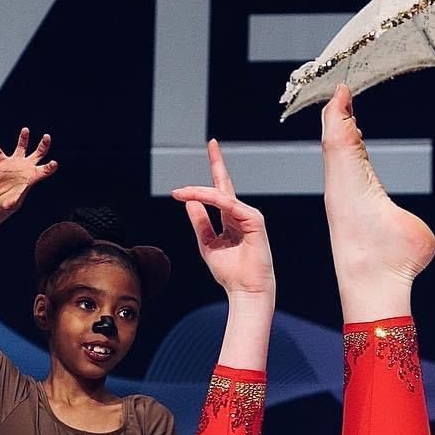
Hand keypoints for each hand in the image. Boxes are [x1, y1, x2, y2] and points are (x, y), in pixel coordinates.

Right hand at [0, 128, 57, 212]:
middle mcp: (26, 167)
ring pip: (21, 147)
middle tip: (47, 136)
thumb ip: (13, 202)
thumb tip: (10, 205)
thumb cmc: (10, 202)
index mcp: (32, 177)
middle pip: (38, 153)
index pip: (45, 170)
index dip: (50, 167)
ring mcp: (15, 163)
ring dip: (23, 138)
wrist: (0, 199)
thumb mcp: (12, 203)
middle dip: (43, 145)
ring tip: (26, 130)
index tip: (54, 163)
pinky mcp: (3, 162)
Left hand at [172, 141, 275, 301]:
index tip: (206, 156)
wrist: (246, 290)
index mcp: (231, 220)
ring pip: (220, 195)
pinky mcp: (254, 220)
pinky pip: (228, 204)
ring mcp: (249, 216)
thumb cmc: (230, 273)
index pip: (219, 193)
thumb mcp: (208, 244)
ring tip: (180, 192)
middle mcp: (241, 214)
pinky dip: (211, 199)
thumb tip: (189, 202)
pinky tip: (195, 197)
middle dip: (218, 163)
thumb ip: (200, 222)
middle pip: (225, 185)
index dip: (212, 175)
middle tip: (212, 143)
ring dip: (198, 192)